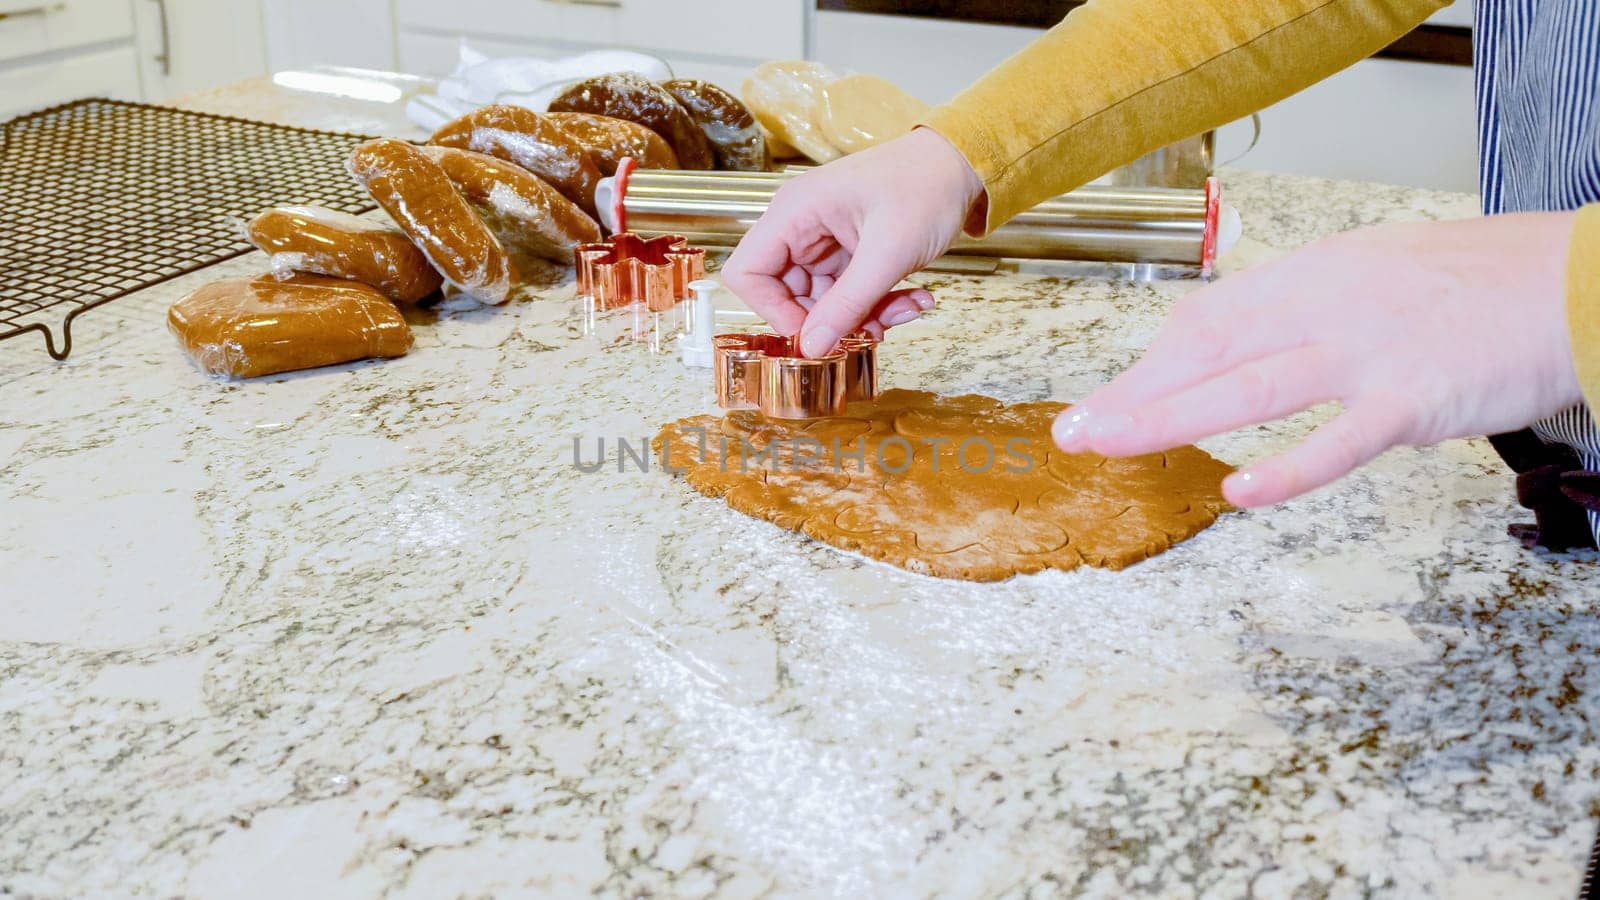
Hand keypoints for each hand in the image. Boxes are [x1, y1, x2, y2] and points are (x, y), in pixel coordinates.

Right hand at [721, 127, 984, 356]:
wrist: (961, 165)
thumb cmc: (924, 187)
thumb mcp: (888, 253)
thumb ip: (847, 304)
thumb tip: (812, 347)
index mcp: (794, 213)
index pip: (747, 274)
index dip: (772, 311)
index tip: (813, 333)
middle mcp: (800, 227)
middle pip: (786, 295)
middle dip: (830, 321)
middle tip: (873, 330)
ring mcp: (824, 242)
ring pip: (823, 302)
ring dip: (864, 316)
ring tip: (908, 307)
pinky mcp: (848, 254)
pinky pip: (848, 295)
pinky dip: (878, 306)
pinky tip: (914, 298)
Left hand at [1052, 212, 1582, 506]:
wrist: (1572, 282)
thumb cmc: (1474, 284)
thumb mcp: (1371, 274)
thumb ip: (1303, 310)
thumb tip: (1242, 345)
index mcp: (1311, 275)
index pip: (1207, 321)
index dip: (1149, 363)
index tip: (1106, 398)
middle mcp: (1324, 304)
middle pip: (1207, 350)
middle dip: (1132, 392)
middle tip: (1074, 430)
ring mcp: (1365, 351)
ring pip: (1247, 387)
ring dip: (1168, 419)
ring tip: (1109, 444)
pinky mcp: (1411, 398)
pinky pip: (1338, 439)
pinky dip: (1288, 468)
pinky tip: (1238, 492)